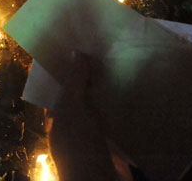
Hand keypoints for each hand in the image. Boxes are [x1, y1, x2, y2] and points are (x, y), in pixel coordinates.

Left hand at [47, 52, 130, 180]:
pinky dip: (124, 106)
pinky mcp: (113, 139)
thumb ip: (74, 83)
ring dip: (109, 90)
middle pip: (81, 93)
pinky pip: (117, 118)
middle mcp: (73, 122)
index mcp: (56, 115)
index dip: (63, 67)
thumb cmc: (79, 146)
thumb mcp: (72, 110)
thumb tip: (75, 52)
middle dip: (90, 75)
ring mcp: (93, 132)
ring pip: (100, 105)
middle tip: (104, 49)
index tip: (75, 44)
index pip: (57, 86)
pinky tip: (135, 89)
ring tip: (122, 62)